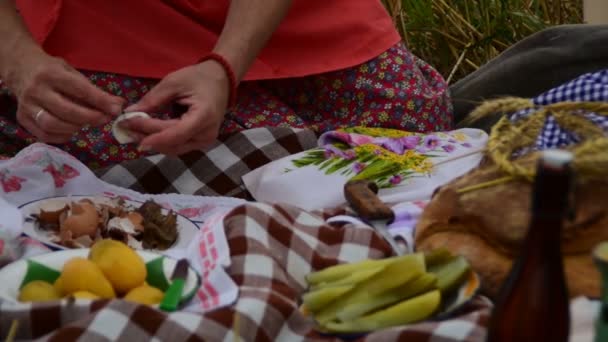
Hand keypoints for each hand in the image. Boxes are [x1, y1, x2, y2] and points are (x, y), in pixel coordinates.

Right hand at [2, 46, 124, 142]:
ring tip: (86, 124)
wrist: (21, 69)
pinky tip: (72, 130)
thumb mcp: (73, 74)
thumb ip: (94, 90)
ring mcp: (26, 106)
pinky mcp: (22, 119)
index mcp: (51, 74)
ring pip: (52, 125)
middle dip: (90, 118)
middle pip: (66, 111)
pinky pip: (44, 135)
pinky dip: (62, 136)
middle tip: (104, 119)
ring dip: (75, 128)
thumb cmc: (53, 71)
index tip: (115, 109)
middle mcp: (36, 90)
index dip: (99, 101)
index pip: (79, 90)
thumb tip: (118, 105)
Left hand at [122, 60, 229, 155]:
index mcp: (203, 116)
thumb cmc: (198, 78)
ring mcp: (205, 141)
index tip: (127, 125)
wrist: (221, 81)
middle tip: (125, 128)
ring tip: (134, 131)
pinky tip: (147, 133)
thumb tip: (131, 113)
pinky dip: (162, 141)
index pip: (174, 133)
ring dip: (153, 142)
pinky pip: (178, 146)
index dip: (150, 132)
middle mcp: (206, 134)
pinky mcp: (200, 142)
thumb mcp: (174, 82)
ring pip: (174, 149)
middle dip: (147, 137)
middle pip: (172, 143)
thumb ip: (153, 100)